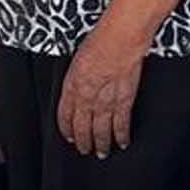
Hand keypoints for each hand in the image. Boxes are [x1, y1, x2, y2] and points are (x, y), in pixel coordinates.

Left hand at [56, 22, 147, 156]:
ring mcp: (106, 99)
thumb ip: (75, 78)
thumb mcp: (77, 59)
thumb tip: (75, 89)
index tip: (68, 136)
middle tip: (84, 149)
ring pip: (101, 129)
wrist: (120, 37)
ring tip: (101, 152)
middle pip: (82, 126)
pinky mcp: (124, 99)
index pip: (65, 114)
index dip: (66, 128)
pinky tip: (121, 142)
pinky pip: (121, 122)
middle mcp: (87, 96)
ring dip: (100, 143)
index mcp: (72, 85)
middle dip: (82, 141)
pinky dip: (121, 134)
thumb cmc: (100, 40)